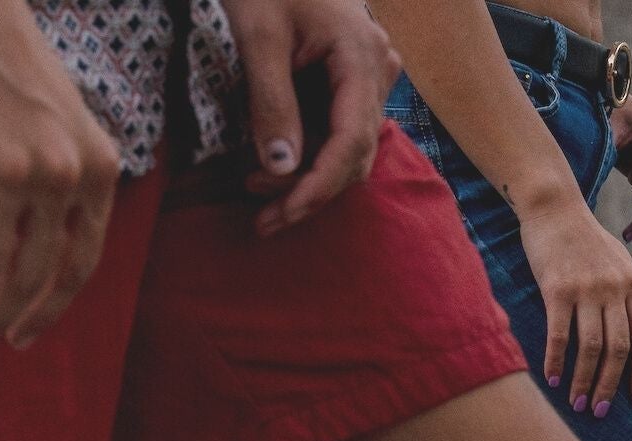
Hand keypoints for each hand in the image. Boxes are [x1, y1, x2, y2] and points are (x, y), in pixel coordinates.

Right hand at [0, 0, 120, 357]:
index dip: (48, 312)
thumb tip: (36, 262)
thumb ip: (63, 185)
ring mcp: (8, 170)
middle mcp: (60, 175)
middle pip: (28, 280)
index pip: (78, 267)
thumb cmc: (0, 60)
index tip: (20, 336)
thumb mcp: (60, 123)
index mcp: (96, 170)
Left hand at [221, 0, 401, 235]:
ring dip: (306, 179)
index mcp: (361, 54)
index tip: (284, 214)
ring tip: (255, 189)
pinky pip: (336, 132)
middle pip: (353, 154)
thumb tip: (281, 169)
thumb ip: (270, 102)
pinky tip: (271, 167)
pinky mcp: (350, 81)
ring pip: (346, 150)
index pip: (351, 141)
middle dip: (308, 190)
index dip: (319, 186)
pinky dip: (307, 155)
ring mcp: (367, 75)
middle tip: (261, 215)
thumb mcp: (257, 34)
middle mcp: (376, 68)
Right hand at [520, 197, 631, 413]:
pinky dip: (556, 361)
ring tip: (578, 404)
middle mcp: (615, 289)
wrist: (555, 208)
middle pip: (619, 349)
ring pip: (591, 346)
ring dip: (584, 380)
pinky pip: (559, 334)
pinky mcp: (557, 289)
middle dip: (610, 386)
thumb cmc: (590, 242)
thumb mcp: (625, 266)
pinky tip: (552, 380)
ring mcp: (586, 289)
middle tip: (600, 412)